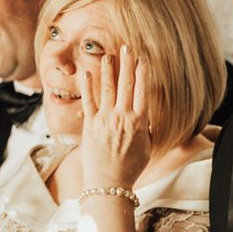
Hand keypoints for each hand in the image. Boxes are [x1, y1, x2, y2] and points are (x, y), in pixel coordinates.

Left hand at [79, 44, 150, 189]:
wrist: (110, 184)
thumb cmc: (131, 168)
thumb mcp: (147, 146)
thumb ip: (145, 127)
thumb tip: (145, 114)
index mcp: (140, 121)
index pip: (143, 91)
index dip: (142, 73)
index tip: (143, 59)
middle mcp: (123, 117)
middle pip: (126, 85)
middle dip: (127, 64)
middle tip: (127, 47)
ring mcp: (105, 120)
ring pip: (108, 89)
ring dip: (108, 70)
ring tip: (108, 55)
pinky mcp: (90, 125)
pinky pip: (89, 101)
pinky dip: (88, 86)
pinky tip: (86, 72)